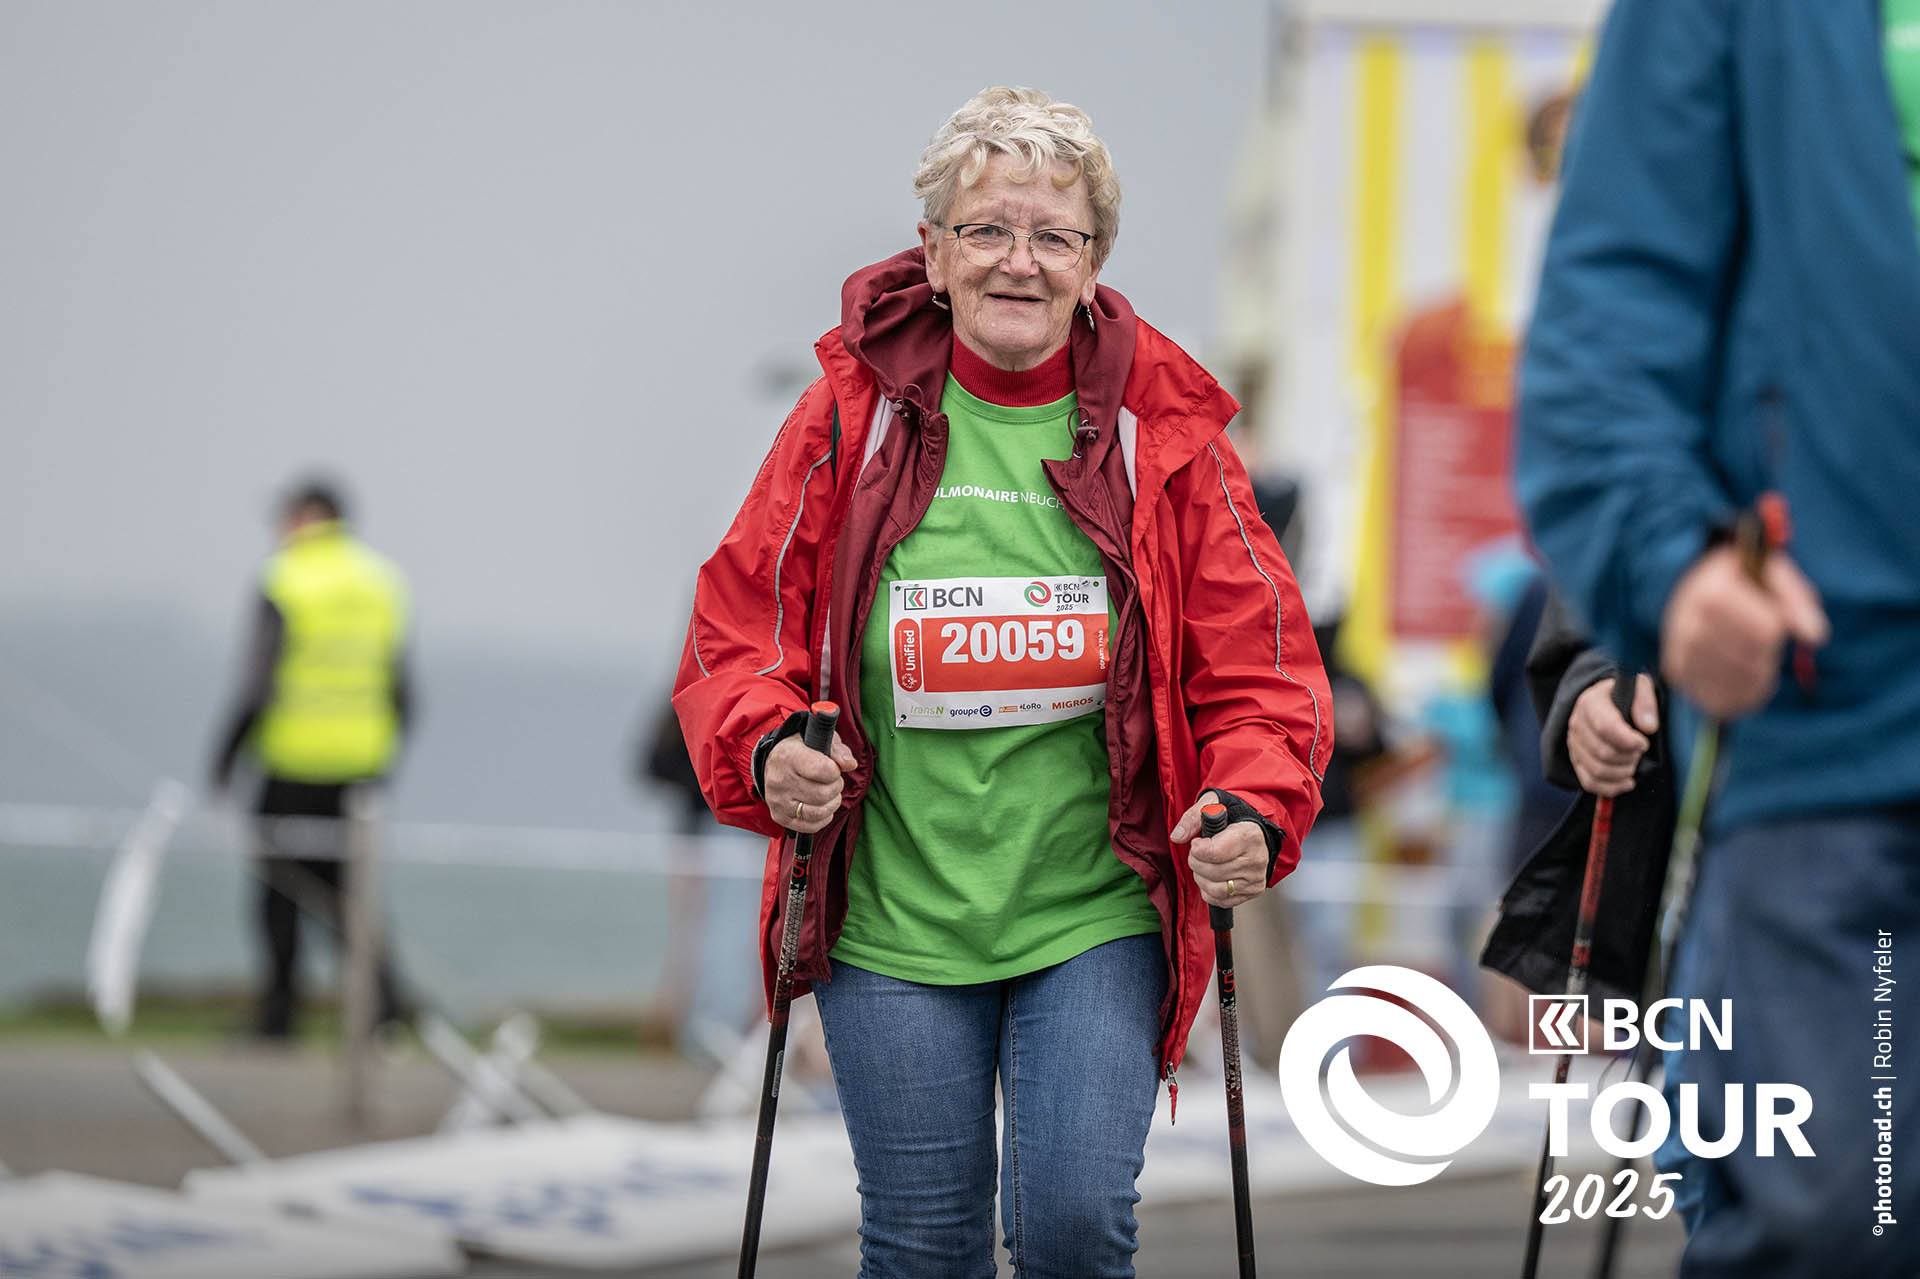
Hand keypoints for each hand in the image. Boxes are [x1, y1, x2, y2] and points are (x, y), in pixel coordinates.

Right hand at [763, 730, 855, 833]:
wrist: (776, 762)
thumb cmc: (801, 749)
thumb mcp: (820, 740)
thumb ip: (838, 751)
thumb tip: (850, 765)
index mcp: (789, 756)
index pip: (824, 771)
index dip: (835, 771)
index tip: (832, 767)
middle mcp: (779, 780)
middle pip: (823, 794)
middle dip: (835, 787)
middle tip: (831, 780)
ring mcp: (778, 801)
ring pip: (819, 812)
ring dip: (831, 804)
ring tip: (828, 793)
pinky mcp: (780, 817)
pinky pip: (811, 826)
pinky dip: (823, 818)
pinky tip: (821, 805)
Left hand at [1171, 789, 1268, 908]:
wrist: (1252, 830)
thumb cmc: (1232, 818)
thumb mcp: (1212, 805)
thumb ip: (1192, 819)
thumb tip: (1177, 837)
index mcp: (1249, 836)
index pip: (1215, 852)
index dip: (1197, 849)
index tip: (1197, 842)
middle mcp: (1256, 859)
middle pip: (1212, 872)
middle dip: (1196, 862)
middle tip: (1198, 853)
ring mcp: (1256, 878)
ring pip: (1215, 889)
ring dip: (1200, 878)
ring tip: (1203, 864)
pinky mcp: (1252, 891)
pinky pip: (1220, 900)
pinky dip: (1208, 890)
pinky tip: (1211, 876)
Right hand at [1567, 673, 1658, 796]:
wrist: (1609, 701)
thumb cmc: (1627, 695)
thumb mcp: (1640, 687)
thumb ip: (1645, 702)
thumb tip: (1648, 727)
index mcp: (1590, 702)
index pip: (1605, 727)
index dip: (1628, 740)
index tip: (1643, 743)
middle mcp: (1576, 724)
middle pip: (1602, 752)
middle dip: (1628, 757)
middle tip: (1641, 751)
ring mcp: (1574, 744)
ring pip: (1597, 770)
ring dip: (1623, 772)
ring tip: (1635, 763)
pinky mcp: (1576, 761)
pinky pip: (1589, 782)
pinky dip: (1611, 788)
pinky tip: (1628, 782)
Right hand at [1660, 545, 1827, 719]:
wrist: (1695, 589)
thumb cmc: (1743, 582)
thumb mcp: (1774, 576)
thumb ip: (1797, 601)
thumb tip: (1816, 637)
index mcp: (1711, 592)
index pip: (1766, 631)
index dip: (1780, 628)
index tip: (1773, 616)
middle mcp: (1688, 625)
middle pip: (1753, 660)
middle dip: (1769, 653)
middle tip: (1763, 640)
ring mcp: (1681, 652)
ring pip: (1740, 683)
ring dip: (1760, 674)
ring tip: (1757, 656)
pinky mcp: (1679, 674)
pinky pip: (1722, 700)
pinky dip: (1744, 693)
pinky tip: (1746, 675)